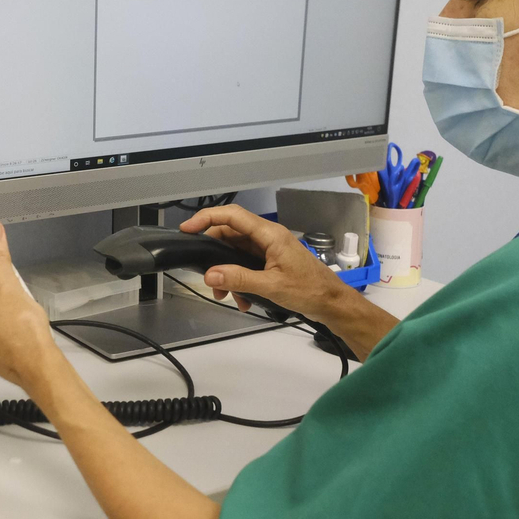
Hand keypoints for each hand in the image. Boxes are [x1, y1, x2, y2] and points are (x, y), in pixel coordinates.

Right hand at [178, 205, 356, 324]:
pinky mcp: (270, 261)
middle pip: (230, 235)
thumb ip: (239, 279)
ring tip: (226, 295)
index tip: (187, 229)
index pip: (232, 216)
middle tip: (206, 277)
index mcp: (269, 234)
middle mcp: (267, 237)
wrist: (331, 302)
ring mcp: (269, 249)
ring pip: (236, 252)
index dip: (206, 218)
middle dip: (215, 256)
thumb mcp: (271, 286)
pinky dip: (239, 280)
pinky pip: (246, 265)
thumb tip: (210, 275)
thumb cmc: (309, 290)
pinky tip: (243, 299)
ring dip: (227, 273)